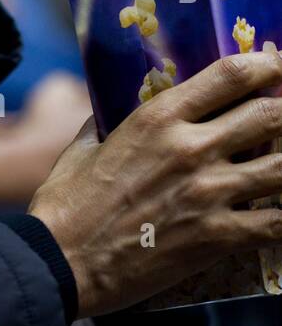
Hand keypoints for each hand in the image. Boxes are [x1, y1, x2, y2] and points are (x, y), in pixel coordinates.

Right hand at [28, 50, 281, 316]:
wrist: (64, 261)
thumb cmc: (68, 201)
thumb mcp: (85, 143)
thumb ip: (108, 119)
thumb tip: (114, 104)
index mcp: (158, 117)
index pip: (229, 76)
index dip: (265, 65)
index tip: (277, 64)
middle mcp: (190, 148)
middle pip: (269, 115)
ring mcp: (208, 193)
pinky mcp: (217, 238)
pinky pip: (275, 223)